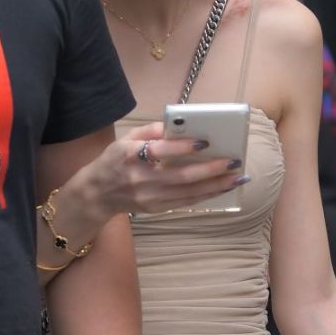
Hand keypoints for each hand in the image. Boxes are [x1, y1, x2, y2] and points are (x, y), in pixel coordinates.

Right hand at [92, 123, 244, 217]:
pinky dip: (206, 195)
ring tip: (237, 178)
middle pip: (182, 176)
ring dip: (216, 186)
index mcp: (130, 156)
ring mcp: (149, 197)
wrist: (97, 193)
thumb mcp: (126, 138)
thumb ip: (151, 131)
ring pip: (189, 193)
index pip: (160, 151)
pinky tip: (222, 188)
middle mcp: (141, 179)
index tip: (205, 142)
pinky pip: (186, 202)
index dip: (183, 147)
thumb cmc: (115, 160)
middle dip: (211, 170)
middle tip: (233, 162)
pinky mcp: (156, 209)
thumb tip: (179, 125)